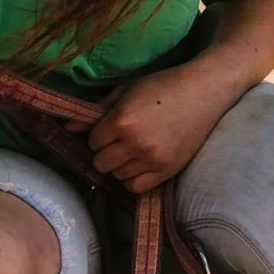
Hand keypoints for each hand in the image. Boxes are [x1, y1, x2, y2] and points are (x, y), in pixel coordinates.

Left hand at [87, 63, 242, 194]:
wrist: (203, 92)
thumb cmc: (163, 85)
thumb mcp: (127, 90)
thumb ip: (98, 110)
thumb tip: (69, 128)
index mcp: (122, 120)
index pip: (93, 141)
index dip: (99, 135)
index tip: (109, 129)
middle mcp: (135, 142)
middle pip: (101, 163)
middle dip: (105, 152)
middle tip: (118, 142)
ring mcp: (152, 159)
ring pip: (118, 176)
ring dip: (120, 165)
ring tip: (133, 150)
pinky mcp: (168, 170)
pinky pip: (137, 188)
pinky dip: (134, 179)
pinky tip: (140, 164)